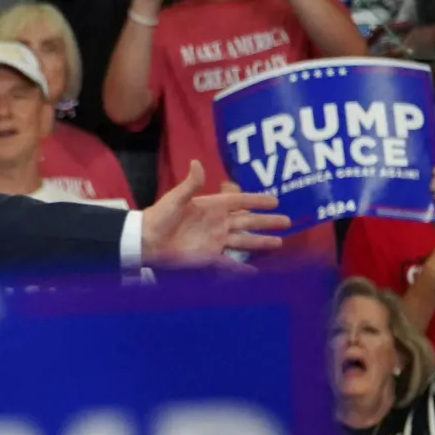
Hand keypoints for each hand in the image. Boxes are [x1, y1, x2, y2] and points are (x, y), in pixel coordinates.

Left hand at [139, 163, 289, 265]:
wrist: (146, 241)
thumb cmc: (160, 216)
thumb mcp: (176, 198)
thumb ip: (190, 183)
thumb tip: (196, 162)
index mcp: (213, 206)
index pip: (241, 201)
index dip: (257, 201)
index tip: (276, 201)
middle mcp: (218, 223)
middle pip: (248, 222)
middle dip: (267, 222)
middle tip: (287, 222)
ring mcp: (215, 241)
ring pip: (244, 241)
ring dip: (261, 242)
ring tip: (279, 242)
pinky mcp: (209, 257)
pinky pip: (229, 263)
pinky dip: (241, 269)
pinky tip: (255, 272)